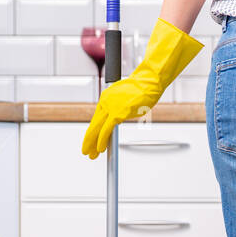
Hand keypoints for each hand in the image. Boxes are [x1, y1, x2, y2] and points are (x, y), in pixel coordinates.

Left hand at [82, 18, 203, 158]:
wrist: (149, 82)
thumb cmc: (143, 89)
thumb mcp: (127, 99)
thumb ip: (120, 108)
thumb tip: (119, 118)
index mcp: (106, 98)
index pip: (96, 119)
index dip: (93, 132)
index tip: (91, 141)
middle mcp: (105, 102)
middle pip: (93, 125)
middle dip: (89, 140)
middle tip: (86, 151)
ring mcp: (110, 108)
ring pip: (96, 129)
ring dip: (92, 143)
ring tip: (90, 154)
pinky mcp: (117, 113)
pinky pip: (106, 130)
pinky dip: (101, 140)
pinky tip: (100, 149)